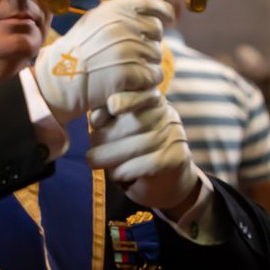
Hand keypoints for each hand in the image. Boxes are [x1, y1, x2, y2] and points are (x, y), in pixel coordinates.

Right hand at [32, 0, 171, 123]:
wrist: (60, 78)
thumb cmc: (78, 51)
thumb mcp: (94, 21)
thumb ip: (121, 15)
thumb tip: (153, 14)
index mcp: (113, 10)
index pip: (150, 3)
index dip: (163, 11)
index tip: (168, 19)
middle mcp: (121, 26)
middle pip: (156, 32)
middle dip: (149, 42)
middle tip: (131, 53)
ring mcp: (126, 50)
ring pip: (156, 56)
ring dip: (146, 63)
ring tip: (125, 68)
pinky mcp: (128, 73)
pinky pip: (153, 76)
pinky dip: (145, 81)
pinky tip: (130, 81)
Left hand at [87, 91, 197, 211]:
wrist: (163, 178)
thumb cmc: (129, 147)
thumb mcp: (114, 126)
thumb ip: (105, 117)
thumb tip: (96, 118)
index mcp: (150, 98)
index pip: (141, 92)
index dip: (127, 98)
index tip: (111, 106)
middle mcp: (166, 113)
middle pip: (135, 121)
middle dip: (107, 136)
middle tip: (91, 151)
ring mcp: (175, 134)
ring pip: (141, 143)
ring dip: (111, 155)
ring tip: (94, 162)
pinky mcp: (178, 157)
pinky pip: (151, 163)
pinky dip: (127, 170)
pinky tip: (116, 174)